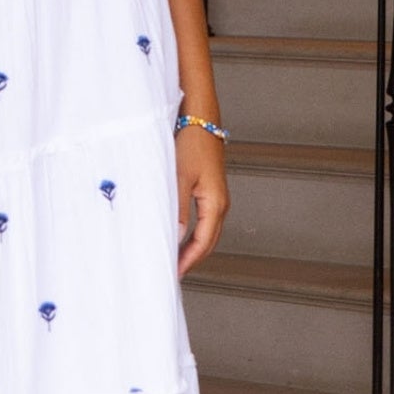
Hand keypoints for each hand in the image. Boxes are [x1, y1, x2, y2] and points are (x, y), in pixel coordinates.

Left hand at [175, 125, 228, 277]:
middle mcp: (220, 203)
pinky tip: (180, 237)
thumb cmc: (191, 144)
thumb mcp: (179, 178)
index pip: (203, 243)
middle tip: (173, 273)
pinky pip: (204, 221)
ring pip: (207, 232)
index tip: (175, 274)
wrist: (200, 120)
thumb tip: (175, 237)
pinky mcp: (210, 191)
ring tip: (175, 260)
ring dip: (193, 248)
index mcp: (215, 203)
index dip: (189, 261)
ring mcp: (217, 198)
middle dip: (192, 259)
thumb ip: (177, 209)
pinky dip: (194, 234)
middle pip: (208, 242)